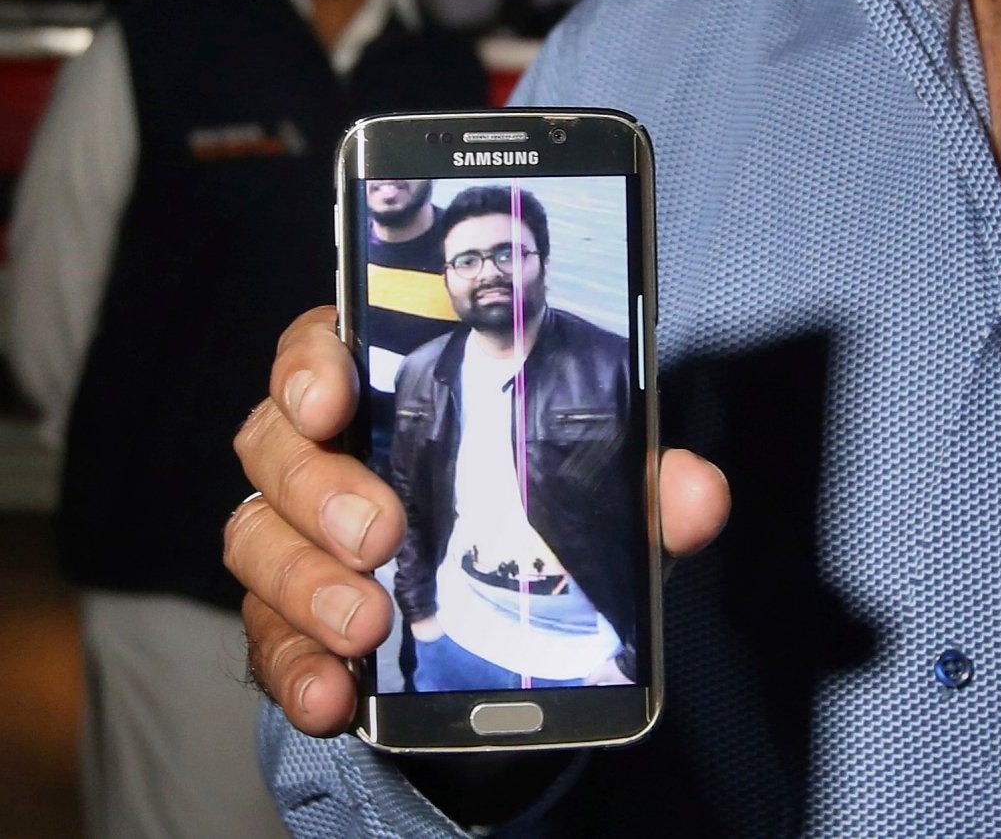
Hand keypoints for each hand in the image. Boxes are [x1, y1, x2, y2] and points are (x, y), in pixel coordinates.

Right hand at [228, 306, 731, 736]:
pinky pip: (267, 642)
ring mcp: (296, 540)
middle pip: (275, 447)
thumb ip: (648, 486)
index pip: (318, 348)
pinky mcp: (290, 622)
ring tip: (368, 622)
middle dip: (321, 488)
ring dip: (305, 583)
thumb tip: (698, 494)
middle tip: (382, 531)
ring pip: (256, 540)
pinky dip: (295, 672)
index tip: (333, 396)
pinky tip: (332, 696)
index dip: (309, 363)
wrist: (509, 627)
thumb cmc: (539, 511)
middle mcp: (324, 456)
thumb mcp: (600, 494)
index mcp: (389, 393)